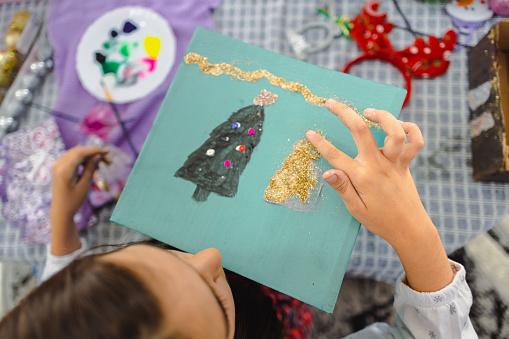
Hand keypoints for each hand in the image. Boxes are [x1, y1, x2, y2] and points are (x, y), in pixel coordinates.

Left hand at [50, 146, 109, 219]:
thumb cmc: (73, 201)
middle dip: (94, 153)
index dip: (95, 150)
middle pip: (79, 151)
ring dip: (89, 156)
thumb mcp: (84, 185)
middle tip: (108, 161)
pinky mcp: (59, 167)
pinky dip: (83, 159)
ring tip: (101, 166)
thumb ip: (90, 168)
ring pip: (76, 153)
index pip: (80, 153)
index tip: (107, 151)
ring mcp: (57, 165)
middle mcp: (58, 165)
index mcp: (64, 170)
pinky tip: (92, 166)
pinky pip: (73, 158)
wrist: (61, 210)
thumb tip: (98, 155)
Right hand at [306, 99, 425, 243]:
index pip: (335, 155)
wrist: (409, 228)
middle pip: (361, 131)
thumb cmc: (380, 220)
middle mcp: (378, 165)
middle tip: (331, 103)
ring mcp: (395, 163)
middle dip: (344, 113)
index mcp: (362, 177)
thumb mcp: (355, 209)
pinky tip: (397, 125)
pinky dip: (410, 128)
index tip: (310, 133)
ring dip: (382, 116)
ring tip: (368, 112)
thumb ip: (342, 188)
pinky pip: (415, 141)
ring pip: (395, 131)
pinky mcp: (406, 163)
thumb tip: (326, 172)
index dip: (320, 143)